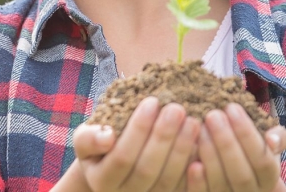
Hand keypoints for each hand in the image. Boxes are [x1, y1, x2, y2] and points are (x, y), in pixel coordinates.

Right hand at [59, 96, 201, 191]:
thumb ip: (90, 138)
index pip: (122, 157)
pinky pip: (183, 188)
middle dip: (163, 137)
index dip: (138, 130)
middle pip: (147, 170)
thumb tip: (107, 137)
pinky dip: (195, 168)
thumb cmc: (100, 145)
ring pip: (168, 181)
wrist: (113, 167)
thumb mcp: (84, 138)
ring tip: (192, 120)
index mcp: (102, 181)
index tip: (152, 101)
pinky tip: (201, 142)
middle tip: (176, 108)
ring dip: (182, 149)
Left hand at [186, 103, 285, 191]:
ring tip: (200, 127)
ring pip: (221, 183)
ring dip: (210, 155)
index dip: (248, 134)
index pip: (263, 160)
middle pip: (241, 174)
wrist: (230, 172)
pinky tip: (192, 162)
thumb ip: (277, 137)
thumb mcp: (267, 142)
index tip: (232, 107)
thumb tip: (272, 139)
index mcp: (268, 178)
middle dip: (226, 142)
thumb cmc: (249, 149)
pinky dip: (198, 181)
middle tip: (212, 115)